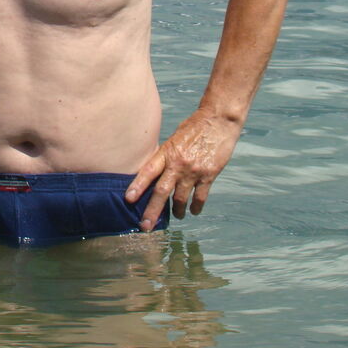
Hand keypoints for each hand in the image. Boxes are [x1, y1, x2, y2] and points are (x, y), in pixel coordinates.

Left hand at [126, 111, 242, 228]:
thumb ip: (166, 155)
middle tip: (145, 226)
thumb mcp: (174, 138)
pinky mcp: (209, 175)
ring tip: (175, 216)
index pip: (148, 171)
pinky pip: (200, 197)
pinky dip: (195, 207)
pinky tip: (193, 211)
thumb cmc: (194, 127)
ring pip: (180, 198)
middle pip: (162, 191)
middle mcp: (178, 164)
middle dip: (152, 211)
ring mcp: (194, 171)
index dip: (138, 185)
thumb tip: (155, 171)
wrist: (218, 120)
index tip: (129, 199)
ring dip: (176, 210)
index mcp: (167, 152)